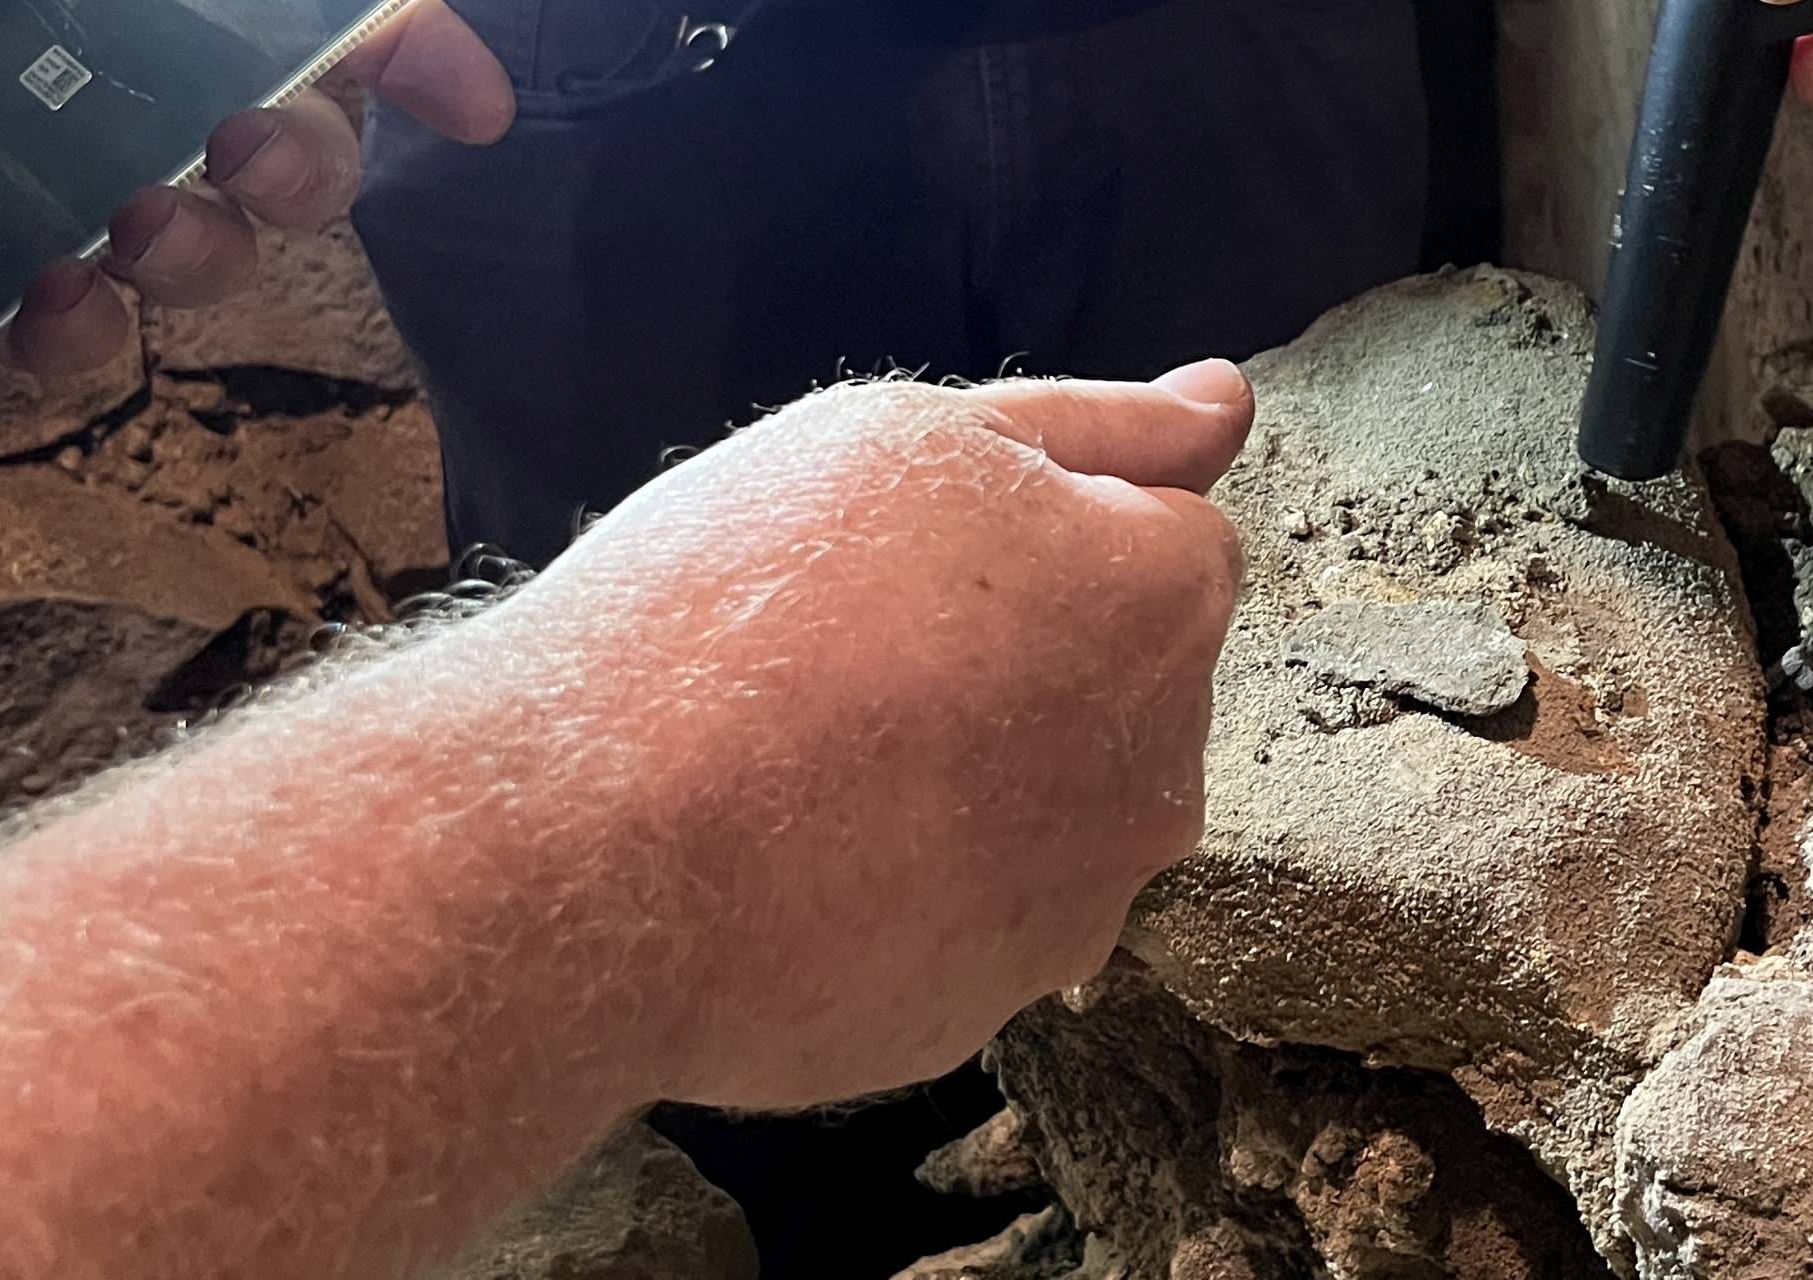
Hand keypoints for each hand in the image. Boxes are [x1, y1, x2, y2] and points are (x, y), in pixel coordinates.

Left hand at [3, 0, 513, 372]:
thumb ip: (289, 15)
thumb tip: (447, 71)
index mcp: (195, 35)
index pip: (344, 39)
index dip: (423, 64)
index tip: (475, 116)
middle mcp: (161, 113)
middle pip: (291, 166)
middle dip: (302, 173)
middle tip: (247, 162)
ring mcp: (87, 200)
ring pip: (201, 259)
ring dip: (201, 258)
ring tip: (138, 229)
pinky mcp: (3, 278)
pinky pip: (73, 338)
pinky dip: (80, 337)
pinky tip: (61, 295)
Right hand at [484, 363, 1253, 1107]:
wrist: (590, 846)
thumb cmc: (737, 610)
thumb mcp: (911, 440)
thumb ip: (1101, 428)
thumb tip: (1222, 403)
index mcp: (1161, 606)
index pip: (1172, 546)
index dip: (1046, 535)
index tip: (923, 556)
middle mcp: (1162, 772)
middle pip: (1123, 689)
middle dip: (1030, 662)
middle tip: (856, 653)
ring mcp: (1077, 909)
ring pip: (1049, 815)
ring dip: (972, 784)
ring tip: (814, 764)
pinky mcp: (986, 1011)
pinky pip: (964, 925)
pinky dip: (906, 893)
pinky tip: (799, 861)